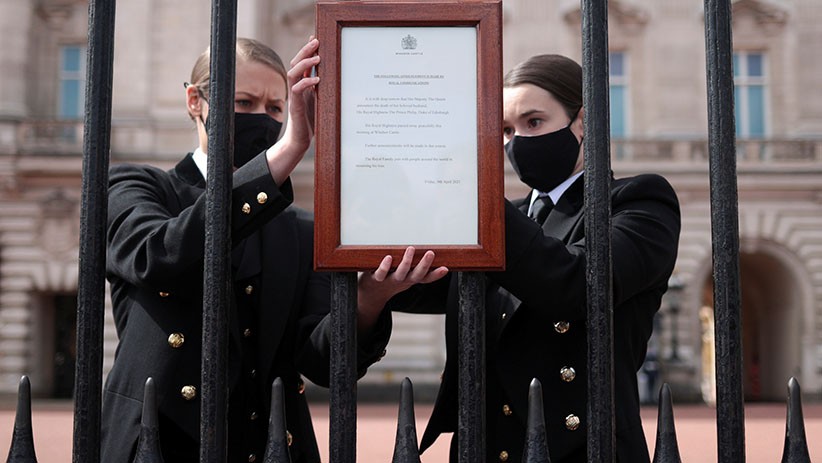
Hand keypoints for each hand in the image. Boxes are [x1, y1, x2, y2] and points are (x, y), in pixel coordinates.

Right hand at [266, 38, 319, 184]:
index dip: (307, 49)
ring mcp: (295, 96)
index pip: (302, 62)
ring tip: (317, 57)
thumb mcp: (319, 100)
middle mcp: (297, 87)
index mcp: (303, 84)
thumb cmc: (312, 121)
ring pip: (293, 73)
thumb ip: (321, 87)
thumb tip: (332, 74)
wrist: (300, 140)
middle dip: (305, 51)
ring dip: (305, 63)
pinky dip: (306, 83)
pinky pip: (297, 91)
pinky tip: (316, 80)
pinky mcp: (295, 107)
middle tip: (316, 40)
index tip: (316, 37)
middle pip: (296, 63)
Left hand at [357, 246, 448, 333]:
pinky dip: (385, 266)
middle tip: (431, 253)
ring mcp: (390, 280)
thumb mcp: (407, 276)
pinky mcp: (376, 278)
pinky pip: (381, 273)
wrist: (371, 294)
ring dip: (406, 262)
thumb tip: (433, 252)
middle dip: (424, 265)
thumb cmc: (392, 280)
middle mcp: (402, 280)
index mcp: (410, 279)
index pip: (426, 278)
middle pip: (416, 275)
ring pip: (400, 273)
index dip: (436, 275)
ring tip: (411, 248)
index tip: (445, 268)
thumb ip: (418, 267)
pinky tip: (389, 257)